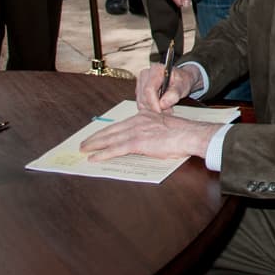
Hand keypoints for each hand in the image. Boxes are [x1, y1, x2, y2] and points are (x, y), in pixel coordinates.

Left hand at [78, 110, 218, 161]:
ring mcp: (137, 131)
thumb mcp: (165, 126)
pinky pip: (116, 149)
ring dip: (95, 145)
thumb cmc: (183, 133)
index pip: (121, 124)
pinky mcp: (138, 141)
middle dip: (96, 137)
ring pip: (110, 138)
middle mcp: (138, 121)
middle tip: (84, 143)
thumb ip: (153, 130)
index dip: (108, 130)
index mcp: (145, 116)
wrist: (190, 134)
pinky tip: (94, 158)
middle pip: (112, 129)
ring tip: (84, 150)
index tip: (99, 134)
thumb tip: (147, 141)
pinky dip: (103, 153)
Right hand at [136, 62, 199, 112]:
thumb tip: (162, 104)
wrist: (180, 79)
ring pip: (141, 101)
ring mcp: (141, 82)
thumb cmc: (182, 80)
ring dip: (152, 109)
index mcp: (156, 70)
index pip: (149, 89)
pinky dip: (149, 108)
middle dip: (154, 107)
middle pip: (143, 96)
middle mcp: (146, 74)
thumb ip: (175, 93)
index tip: (160, 111)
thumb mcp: (183, 85)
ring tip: (166, 108)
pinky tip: (160, 107)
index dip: (153, 102)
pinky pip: (141, 103)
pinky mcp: (139, 89)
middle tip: (168, 110)